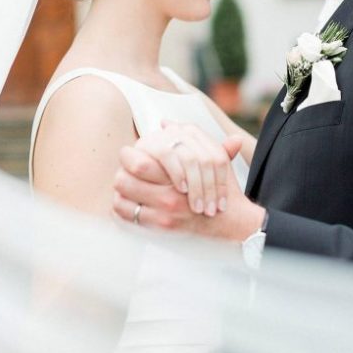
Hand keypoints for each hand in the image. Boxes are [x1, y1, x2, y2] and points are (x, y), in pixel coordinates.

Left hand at [112, 137, 264, 241]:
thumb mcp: (212, 160)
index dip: (127, 157)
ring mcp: (163, 214)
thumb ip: (191, 139)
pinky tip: (127, 204)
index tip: (127, 156)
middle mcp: (168, 196)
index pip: (137, 163)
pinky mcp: (161, 229)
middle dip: (120, 174)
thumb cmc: (219, 189)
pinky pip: (129, 218)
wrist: (232, 223)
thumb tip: (166, 122)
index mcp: (177, 175)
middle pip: (124, 181)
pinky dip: (124, 211)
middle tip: (122, 172)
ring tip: (123, 188)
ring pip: (123, 200)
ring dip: (119, 193)